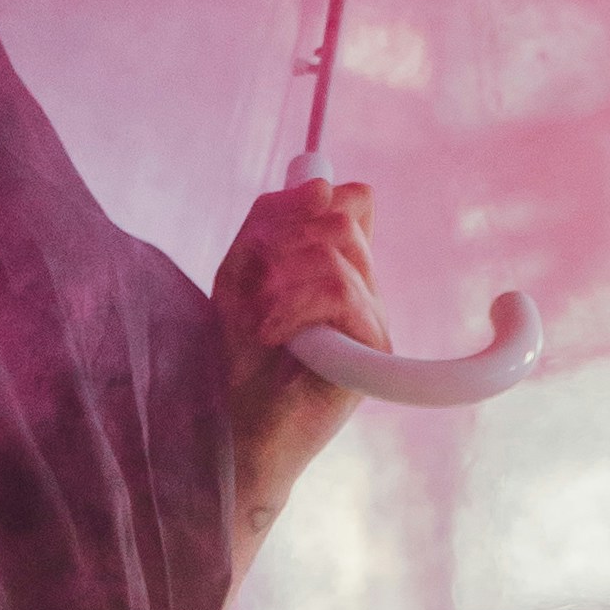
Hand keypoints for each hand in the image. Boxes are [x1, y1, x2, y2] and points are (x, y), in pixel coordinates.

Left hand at [216, 167, 393, 531]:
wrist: (234, 427)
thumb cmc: (236, 357)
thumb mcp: (241, 274)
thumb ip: (274, 221)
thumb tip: (326, 182)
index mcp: (339, 267)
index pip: (353, 199)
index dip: (307, 204)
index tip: (263, 244)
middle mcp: (365, 290)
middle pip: (340, 220)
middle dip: (279, 247)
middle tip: (252, 295)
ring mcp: (374, 319)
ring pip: (335, 253)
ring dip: (278, 283)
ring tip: (260, 323)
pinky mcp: (375, 350)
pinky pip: (341, 293)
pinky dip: (293, 308)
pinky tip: (272, 336)